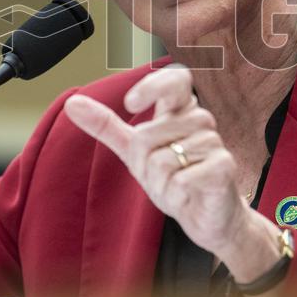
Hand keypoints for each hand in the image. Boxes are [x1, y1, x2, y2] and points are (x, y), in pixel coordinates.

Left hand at [63, 65, 256, 258]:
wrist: (206, 217)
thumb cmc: (174, 179)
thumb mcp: (135, 152)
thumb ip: (107, 126)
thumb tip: (72, 103)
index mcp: (180, 110)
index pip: (175, 78)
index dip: (152, 85)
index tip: (129, 104)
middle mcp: (200, 120)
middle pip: (147, 135)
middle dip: (143, 165)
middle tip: (162, 177)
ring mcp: (214, 141)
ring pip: (162, 160)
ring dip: (160, 185)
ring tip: (176, 187)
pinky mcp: (224, 166)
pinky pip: (180, 179)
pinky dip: (175, 194)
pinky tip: (187, 196)